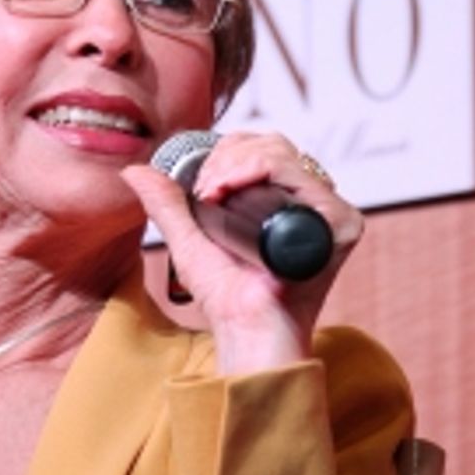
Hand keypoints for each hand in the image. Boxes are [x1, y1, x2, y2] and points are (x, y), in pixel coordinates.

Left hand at [120, 131, 363, 373]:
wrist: (246, 331)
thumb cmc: (226, 297)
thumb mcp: (189, 240)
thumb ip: (166, 204)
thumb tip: (135, 171)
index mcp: (286, 202)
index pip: (262, 147)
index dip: (227, 153)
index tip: (202, 185)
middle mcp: (312, 204)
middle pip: (272, 143)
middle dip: (228, 157)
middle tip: (206, 191)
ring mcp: (328, 212)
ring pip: (281, 151)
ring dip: (236, 163)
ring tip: (214, 194)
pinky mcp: (339, 223)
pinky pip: (298, 173)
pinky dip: (258, 168)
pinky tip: (230, 191)